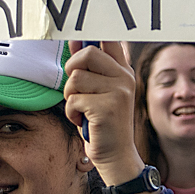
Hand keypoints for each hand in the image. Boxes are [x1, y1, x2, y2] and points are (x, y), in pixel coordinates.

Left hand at [63, 41, 143, 189]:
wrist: (116, 156)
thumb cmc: (103, 124)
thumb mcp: (100, 92)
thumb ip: (90, 68)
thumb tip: (75, 41)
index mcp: (123, 71)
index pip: (109, 40)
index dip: (90, 38)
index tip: (77, 42)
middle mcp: (124, 78)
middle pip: (87, 54)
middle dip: (72, 68)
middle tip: (75, 87)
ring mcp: (118, 92)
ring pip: (76, 78)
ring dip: (70, 96)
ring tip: (80, 109)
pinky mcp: (107, 108)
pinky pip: (73, 100)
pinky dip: (71, 112)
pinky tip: (82, 121)